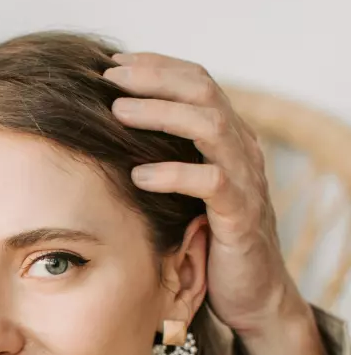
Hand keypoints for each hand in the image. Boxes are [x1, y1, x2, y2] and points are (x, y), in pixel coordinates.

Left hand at [103, 53, 332, 354]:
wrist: (249, 292)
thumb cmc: (206, 235)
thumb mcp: (182, 188)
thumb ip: (161, 155)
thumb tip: (104, 130)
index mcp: (226, 136)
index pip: (196, 81)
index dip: (156, 66)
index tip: (111, 63)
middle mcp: (241, 149)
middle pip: (203, 92)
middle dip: (154, 78)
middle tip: (109, 77)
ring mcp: (245, 180)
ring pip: (211, 127)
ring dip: (162, 114)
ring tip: (118, 112)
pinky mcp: (241, 217)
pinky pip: (214, 184)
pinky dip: (175, 174)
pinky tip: (140, 174)